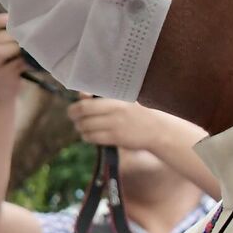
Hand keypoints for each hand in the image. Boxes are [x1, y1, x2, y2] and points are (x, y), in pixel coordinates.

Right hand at [0, 13, 26, 100]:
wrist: (1, 95)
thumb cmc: (4, 67)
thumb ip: (2, 37)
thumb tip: (23, 20)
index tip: (11, 18)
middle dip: (11, 35)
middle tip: (25, 35)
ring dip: (16, 46)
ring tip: (26, 47)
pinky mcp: (0, 78)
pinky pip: (15, 63)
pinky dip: (26, 60)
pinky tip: (31, 60)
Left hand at [69, 96, 205, 154]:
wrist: (158, 129)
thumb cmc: (137, 113)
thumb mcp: (124, 100)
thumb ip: (103, 97)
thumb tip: (81, 95)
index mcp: (115, 98)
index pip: (87, 100)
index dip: (77, 104)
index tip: (77, 106)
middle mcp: (114, 109)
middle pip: (81, 112)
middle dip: (74, 116)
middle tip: (75, 118)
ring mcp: (114, 124)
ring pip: (84, 126)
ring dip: (80, 127)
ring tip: (84, 126)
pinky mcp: (115, 137)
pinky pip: (92, 137)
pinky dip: (87, 136)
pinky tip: (91, 135)